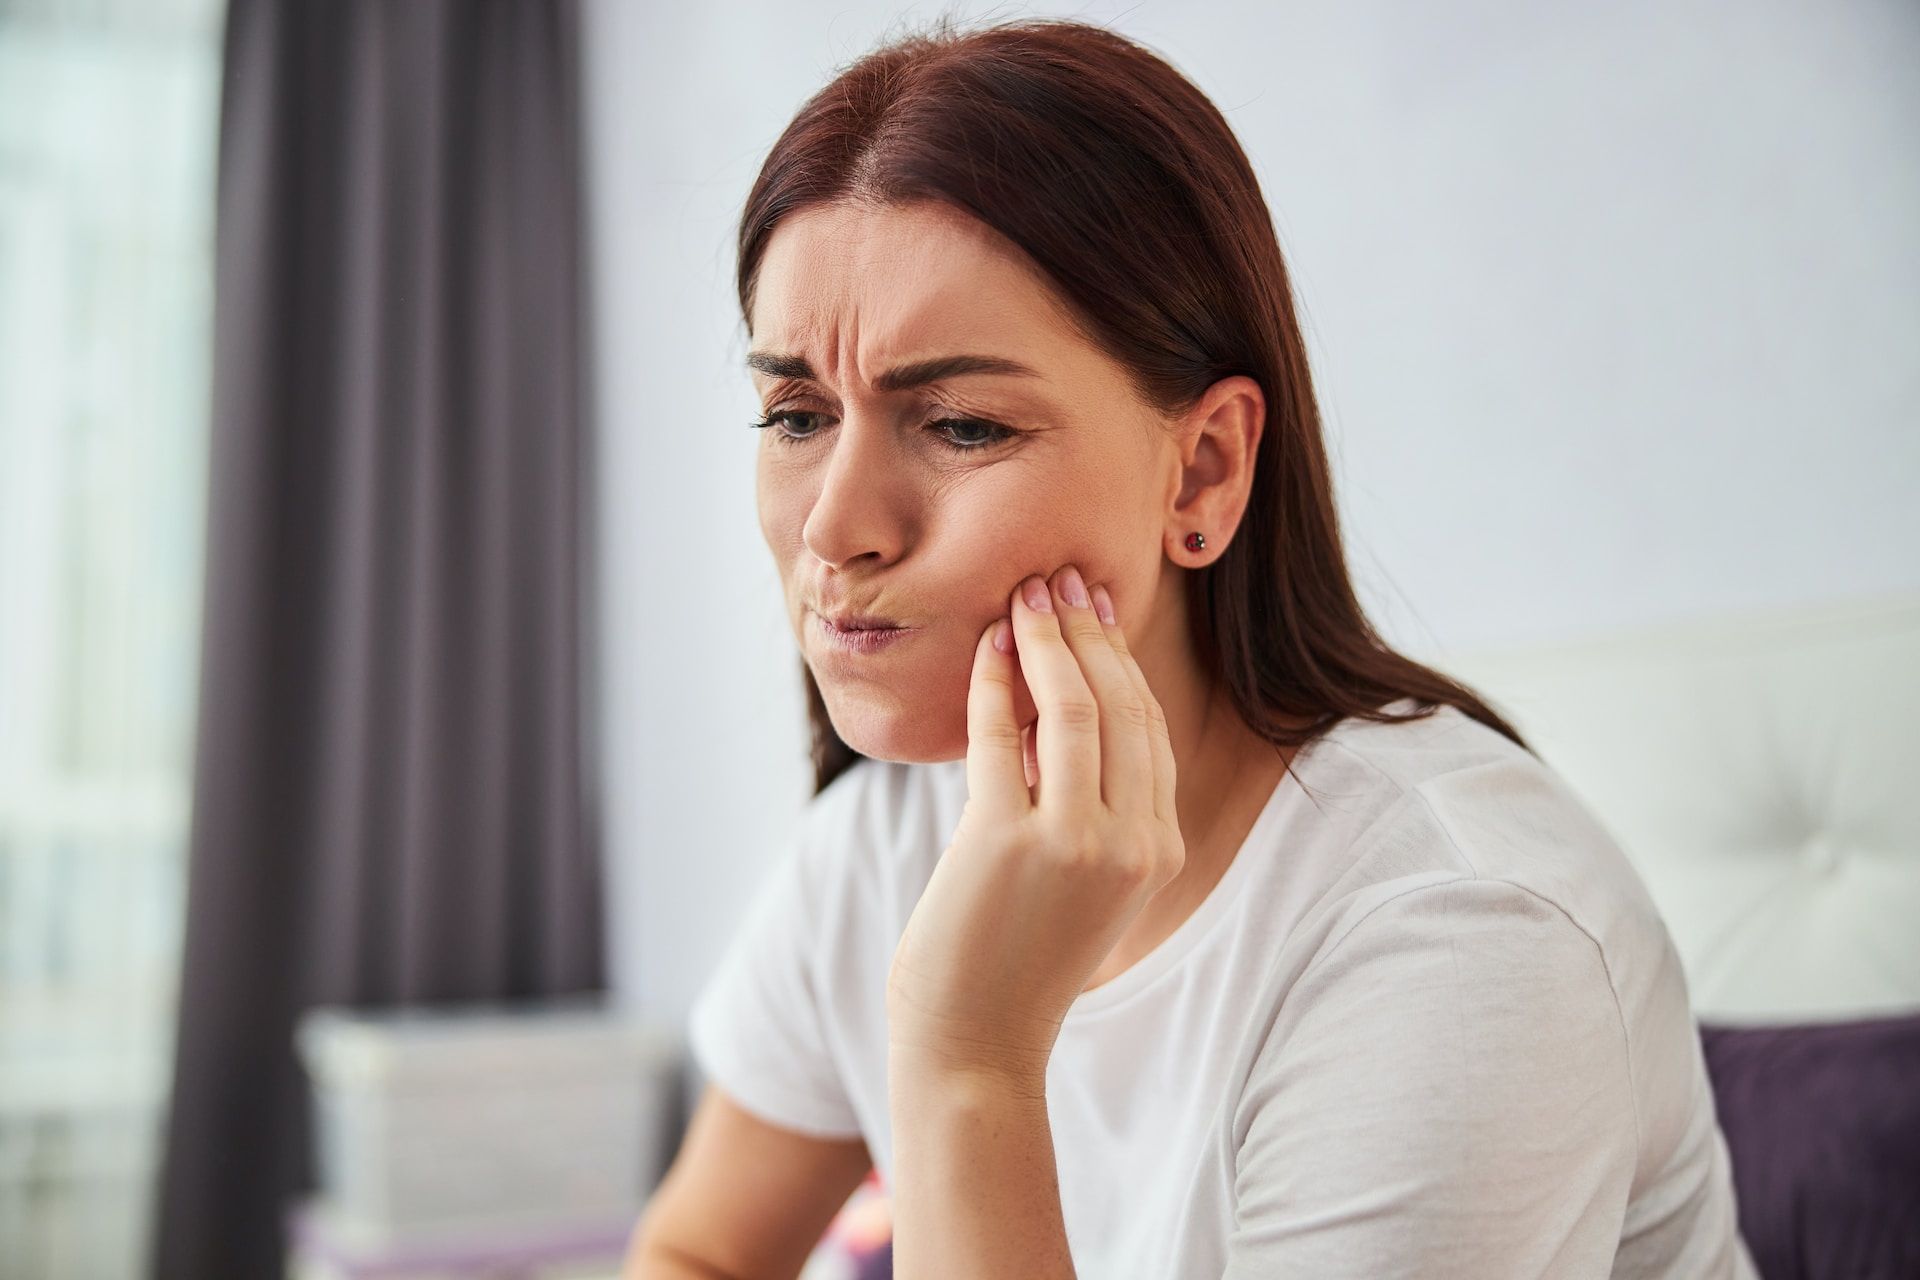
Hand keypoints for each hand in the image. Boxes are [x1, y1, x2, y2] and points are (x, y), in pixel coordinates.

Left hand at [885, 564, 1182, 1087]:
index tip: (1094, 609)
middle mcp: (1133, 844)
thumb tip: (1056, 702)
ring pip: (1074, 709)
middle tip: (1057, 579)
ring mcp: (1075, 844)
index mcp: (1159, 850)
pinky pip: (1004, 737)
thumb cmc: (1015, 958)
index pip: (1150, 729)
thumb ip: (1086, 805)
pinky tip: (985, 648)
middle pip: (1122, 706)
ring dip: (1045, 640)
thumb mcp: (1078, 879)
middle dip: (1086, 633)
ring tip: (1021, 595)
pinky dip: (994, 683)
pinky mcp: (1008, 843)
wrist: (976, 1043)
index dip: (1122, 660)